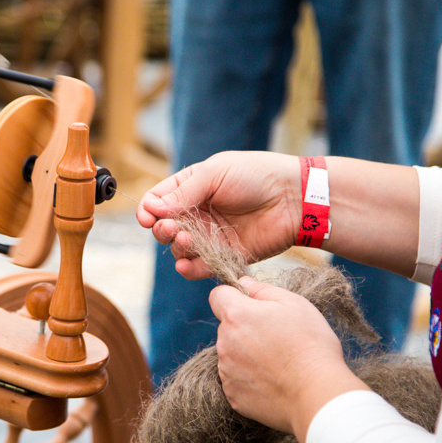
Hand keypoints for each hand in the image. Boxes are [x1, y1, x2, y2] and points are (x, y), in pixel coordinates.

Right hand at [136, 151, 300, 278]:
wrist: (293, 198)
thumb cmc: (256, 175)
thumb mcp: (215, 173)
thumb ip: (184, 193)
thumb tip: (154, 209)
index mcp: (191, 187)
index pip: (158, 201)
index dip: (149, 210)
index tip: (148, 217)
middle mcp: (198, 213)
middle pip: (165, 227)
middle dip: (162, 230)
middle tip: (171, 229)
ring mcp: (211, 236)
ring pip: (180, 249)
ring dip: (178, 247)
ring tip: (188, 241)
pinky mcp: (225, 256)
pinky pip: (200, 267)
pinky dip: (190, 269)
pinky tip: (186, 266)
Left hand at [211, 277, 368, 442]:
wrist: (317, 393)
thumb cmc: (310, 345)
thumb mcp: (295, 304)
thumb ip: (262, 290)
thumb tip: (243, 283)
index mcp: (236, 315)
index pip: (218, 295)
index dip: (234, 296)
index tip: (251, 304)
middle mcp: (224, 342)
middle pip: (226, 326)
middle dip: (244, 327)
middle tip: (275, 337)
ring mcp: (226, 371)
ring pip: (230, 353)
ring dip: (245, 353)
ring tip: (276, 361)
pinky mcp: (232, 395)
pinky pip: (235, 379)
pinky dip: (249, 378)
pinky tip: (272, 380)